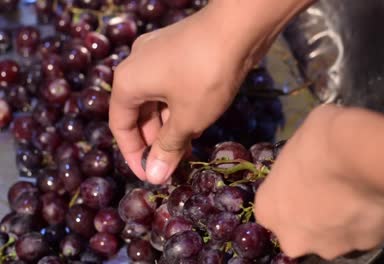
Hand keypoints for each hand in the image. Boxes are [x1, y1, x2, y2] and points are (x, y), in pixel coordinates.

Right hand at [109, 4, 266, 183]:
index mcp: (128, 82)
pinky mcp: (179, 51)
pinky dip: (179, 107)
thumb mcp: (187, 118)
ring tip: (187, 148)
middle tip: (173, 164)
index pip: (120, 126)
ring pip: (157, 100)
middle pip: (138, 112)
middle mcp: (137, 66)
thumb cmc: (205, 76)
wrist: (237, 27)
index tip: (150, 175)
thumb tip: (154, 177)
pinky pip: (172, 86)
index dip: (134, 155)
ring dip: (170, 126)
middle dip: (155, 141)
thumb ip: (168, 148)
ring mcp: (158, 55)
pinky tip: (196, 123)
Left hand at [254, 104, 383, 259]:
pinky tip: (373, 198)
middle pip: (300, 230)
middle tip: (331, 190)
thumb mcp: (298, 140)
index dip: (290, 194)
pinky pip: (364, 233)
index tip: (306, 180)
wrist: (362, 155)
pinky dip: (367, 221)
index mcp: (268, 211)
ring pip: (333, 236)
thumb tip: (312, 155)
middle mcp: (293, 238)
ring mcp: (329, 246)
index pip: (274, 208)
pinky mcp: (364, 246)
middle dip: (314, 216)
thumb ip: (298, 162)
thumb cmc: (319, 139)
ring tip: (357, 193)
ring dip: (341, 220)